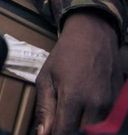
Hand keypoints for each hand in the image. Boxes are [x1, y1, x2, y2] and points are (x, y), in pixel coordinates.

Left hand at [33, 11, 120, 134]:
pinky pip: (105, 120)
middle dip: (68, 132)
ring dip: (81, 127)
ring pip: (95, 130)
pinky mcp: (118, 102)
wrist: (93, 37)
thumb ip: (44, 108)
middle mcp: (96, 103)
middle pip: (82, 133)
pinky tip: (82, 111)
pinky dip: (93, 121)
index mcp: (74, 97)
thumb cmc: (66, 55)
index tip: (48, 133)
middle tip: (58, 123)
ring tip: (69, 116)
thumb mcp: (46, 78)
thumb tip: (43, 133)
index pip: (64, 132)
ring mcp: (110, 103)